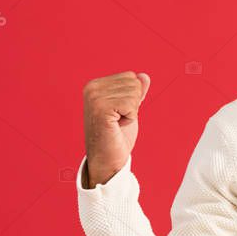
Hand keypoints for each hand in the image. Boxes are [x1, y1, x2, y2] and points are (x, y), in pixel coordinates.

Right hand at [82, 71, 150, 187]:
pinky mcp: (101, 108)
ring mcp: (94, 98)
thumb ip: (135, 92)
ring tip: (117, 123)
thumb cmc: (117, 136)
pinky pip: (132, 104)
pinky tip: (118, 125)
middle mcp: (92, 88)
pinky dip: (131, 117)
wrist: (107, 159)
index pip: (131, 77)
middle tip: (119, 120)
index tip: (119, 113)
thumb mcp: (129, 109)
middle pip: (134, 83)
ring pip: (134, 93)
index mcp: (95, 85)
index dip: (132, 98)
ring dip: (131, 112)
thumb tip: (144, 76)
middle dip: (133, 104)